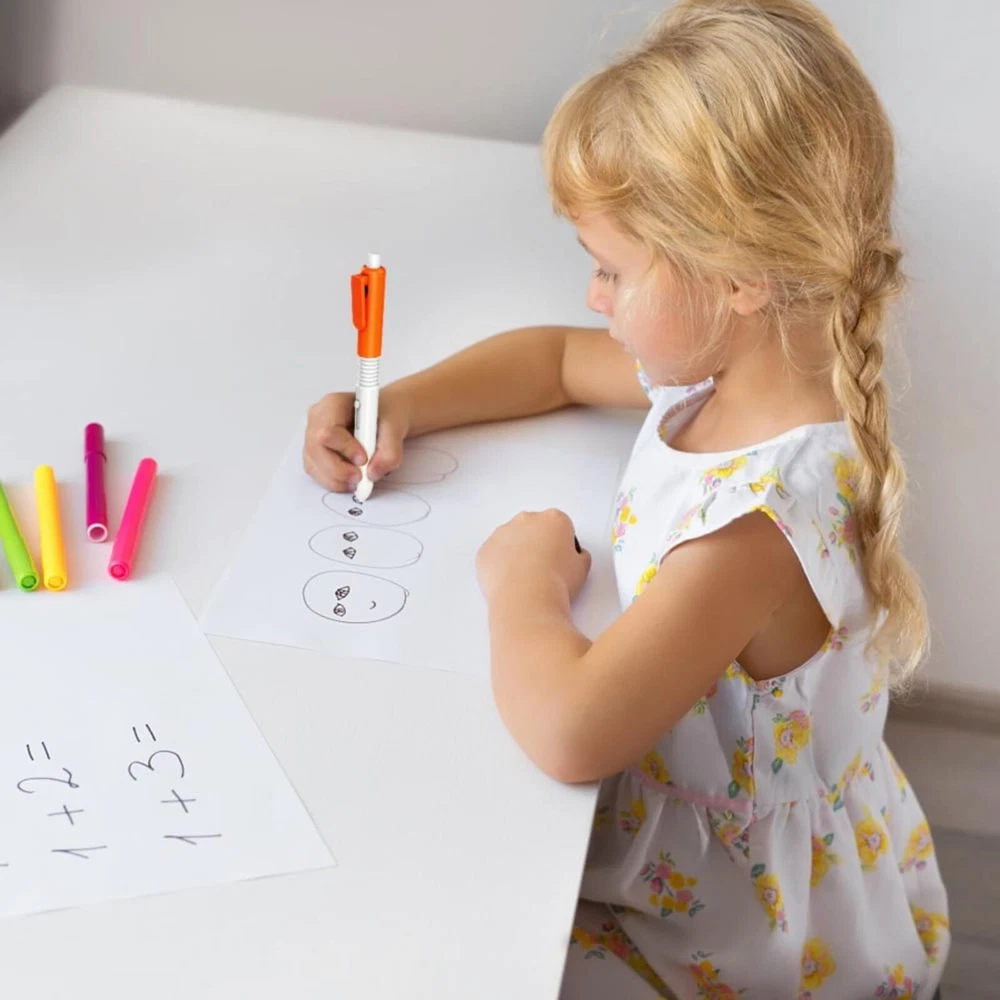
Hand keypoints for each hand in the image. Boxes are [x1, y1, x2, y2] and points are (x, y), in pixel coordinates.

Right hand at [304, 390, 410, 491]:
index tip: (364, 460)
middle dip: (338, 470)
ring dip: (336, 480)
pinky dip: (335, 482)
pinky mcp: (316, 454)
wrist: (386, 418)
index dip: (344, 449)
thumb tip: (373, 473)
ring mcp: (313, 437)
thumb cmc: (386, 414)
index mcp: (334, 404)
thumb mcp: (396, 426)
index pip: (328, 430)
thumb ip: (390, 450)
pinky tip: (351, 481)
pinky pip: (317, 473)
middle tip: (361, 478)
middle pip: (315, 450)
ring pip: (314, 465)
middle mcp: (318, 419)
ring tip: (360, 481)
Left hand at [477, 509, 591, 605]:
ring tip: (524, 579)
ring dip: (517, 553)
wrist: (526, 598)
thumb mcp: (584, 568)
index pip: (561, 527)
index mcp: (554, 519)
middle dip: (538, 544)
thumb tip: (574, 556)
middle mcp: (526, 519)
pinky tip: (509, 583)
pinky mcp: (485, 550)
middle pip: (534, 529)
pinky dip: (500, 566)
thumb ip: (580, 555)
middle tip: (543, 570)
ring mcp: (502, 533)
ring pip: (511, 540)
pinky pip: (494, 555)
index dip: (563, 546)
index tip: (562, 564)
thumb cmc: (559, 581)